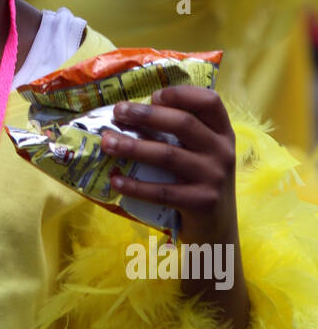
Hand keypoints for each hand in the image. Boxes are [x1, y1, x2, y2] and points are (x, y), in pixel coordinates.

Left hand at [100, 86, 248, 328]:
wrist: (217, 235)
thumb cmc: (198, 186)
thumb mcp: (200, 156)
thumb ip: (180, 135)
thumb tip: (131, 113)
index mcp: (223, 134)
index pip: (210, 101)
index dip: (181, 93)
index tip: (153, 96)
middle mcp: (223, 152)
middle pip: (183, 123)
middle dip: (145, 115)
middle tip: (117, 112)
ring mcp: (215, 178)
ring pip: (168, 154)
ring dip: (132, 146)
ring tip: (106, 142)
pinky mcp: (202, 203)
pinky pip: (161, 191)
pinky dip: (135, 185)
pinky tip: (115, 180)